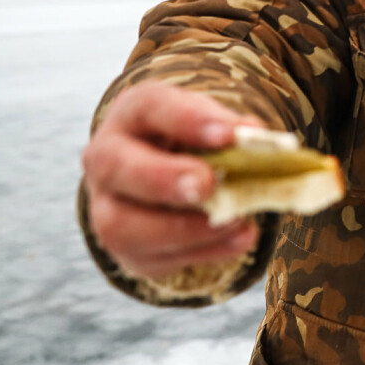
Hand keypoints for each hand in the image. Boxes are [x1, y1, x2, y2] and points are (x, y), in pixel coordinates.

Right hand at [81, 81, 263, 277]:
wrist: (169, 174)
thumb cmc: (195, 141)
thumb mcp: (212, 123)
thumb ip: (234, 131)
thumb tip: (259, 139)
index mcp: (133, 113)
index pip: (150, 107)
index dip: (189, 120)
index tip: (229, 135)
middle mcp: (106, 157)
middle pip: (116, 166)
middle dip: (164, 178)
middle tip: (206, 184)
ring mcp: (105, 206)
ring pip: (121, 225)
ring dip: (182, 227)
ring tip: (233, 220)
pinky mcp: (123, 248)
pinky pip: (150, 258)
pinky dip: (201, 251)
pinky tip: (238, 239)